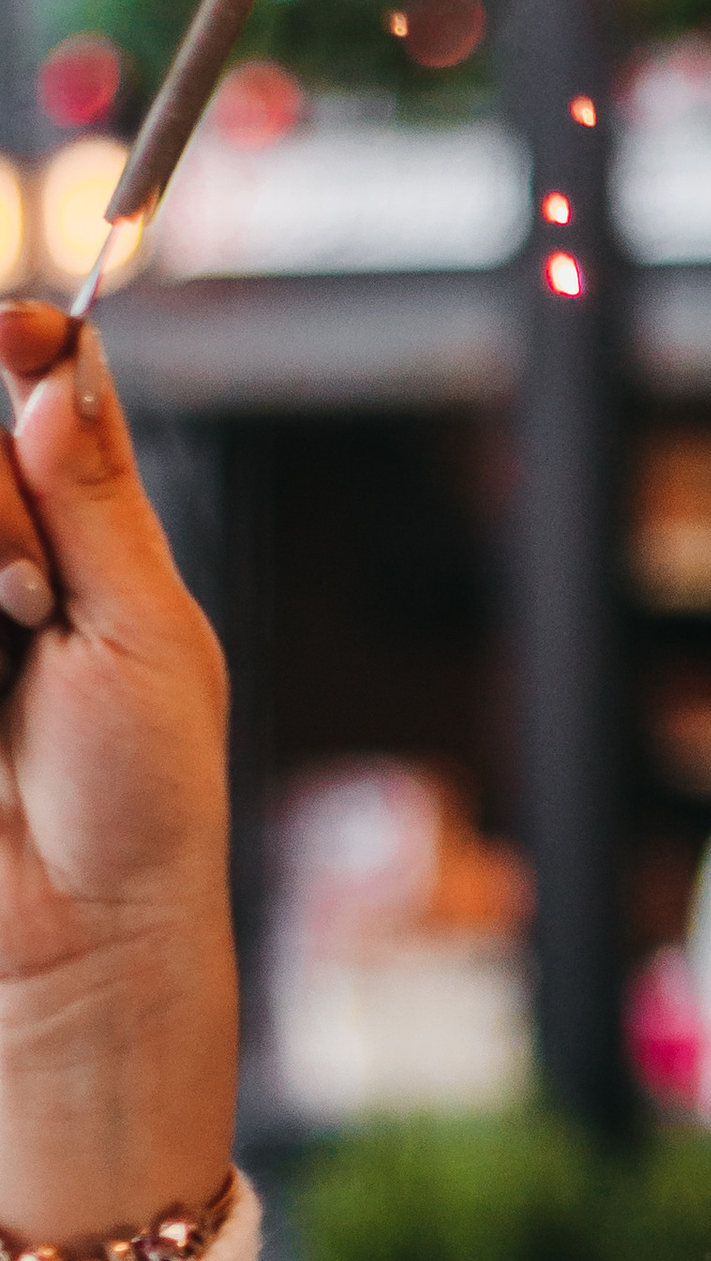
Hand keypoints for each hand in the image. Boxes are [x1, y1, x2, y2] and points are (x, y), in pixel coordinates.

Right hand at [0, 304, 235, 1248]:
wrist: (81, 935)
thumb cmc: (146, 799)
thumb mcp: (144, 635)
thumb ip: (94, 505)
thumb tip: (61, 379)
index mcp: (100, 542)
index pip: (49, 401)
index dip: (28, 348)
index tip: (14, 325)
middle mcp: (21, 562)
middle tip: (31, 594)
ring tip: (16, 637)